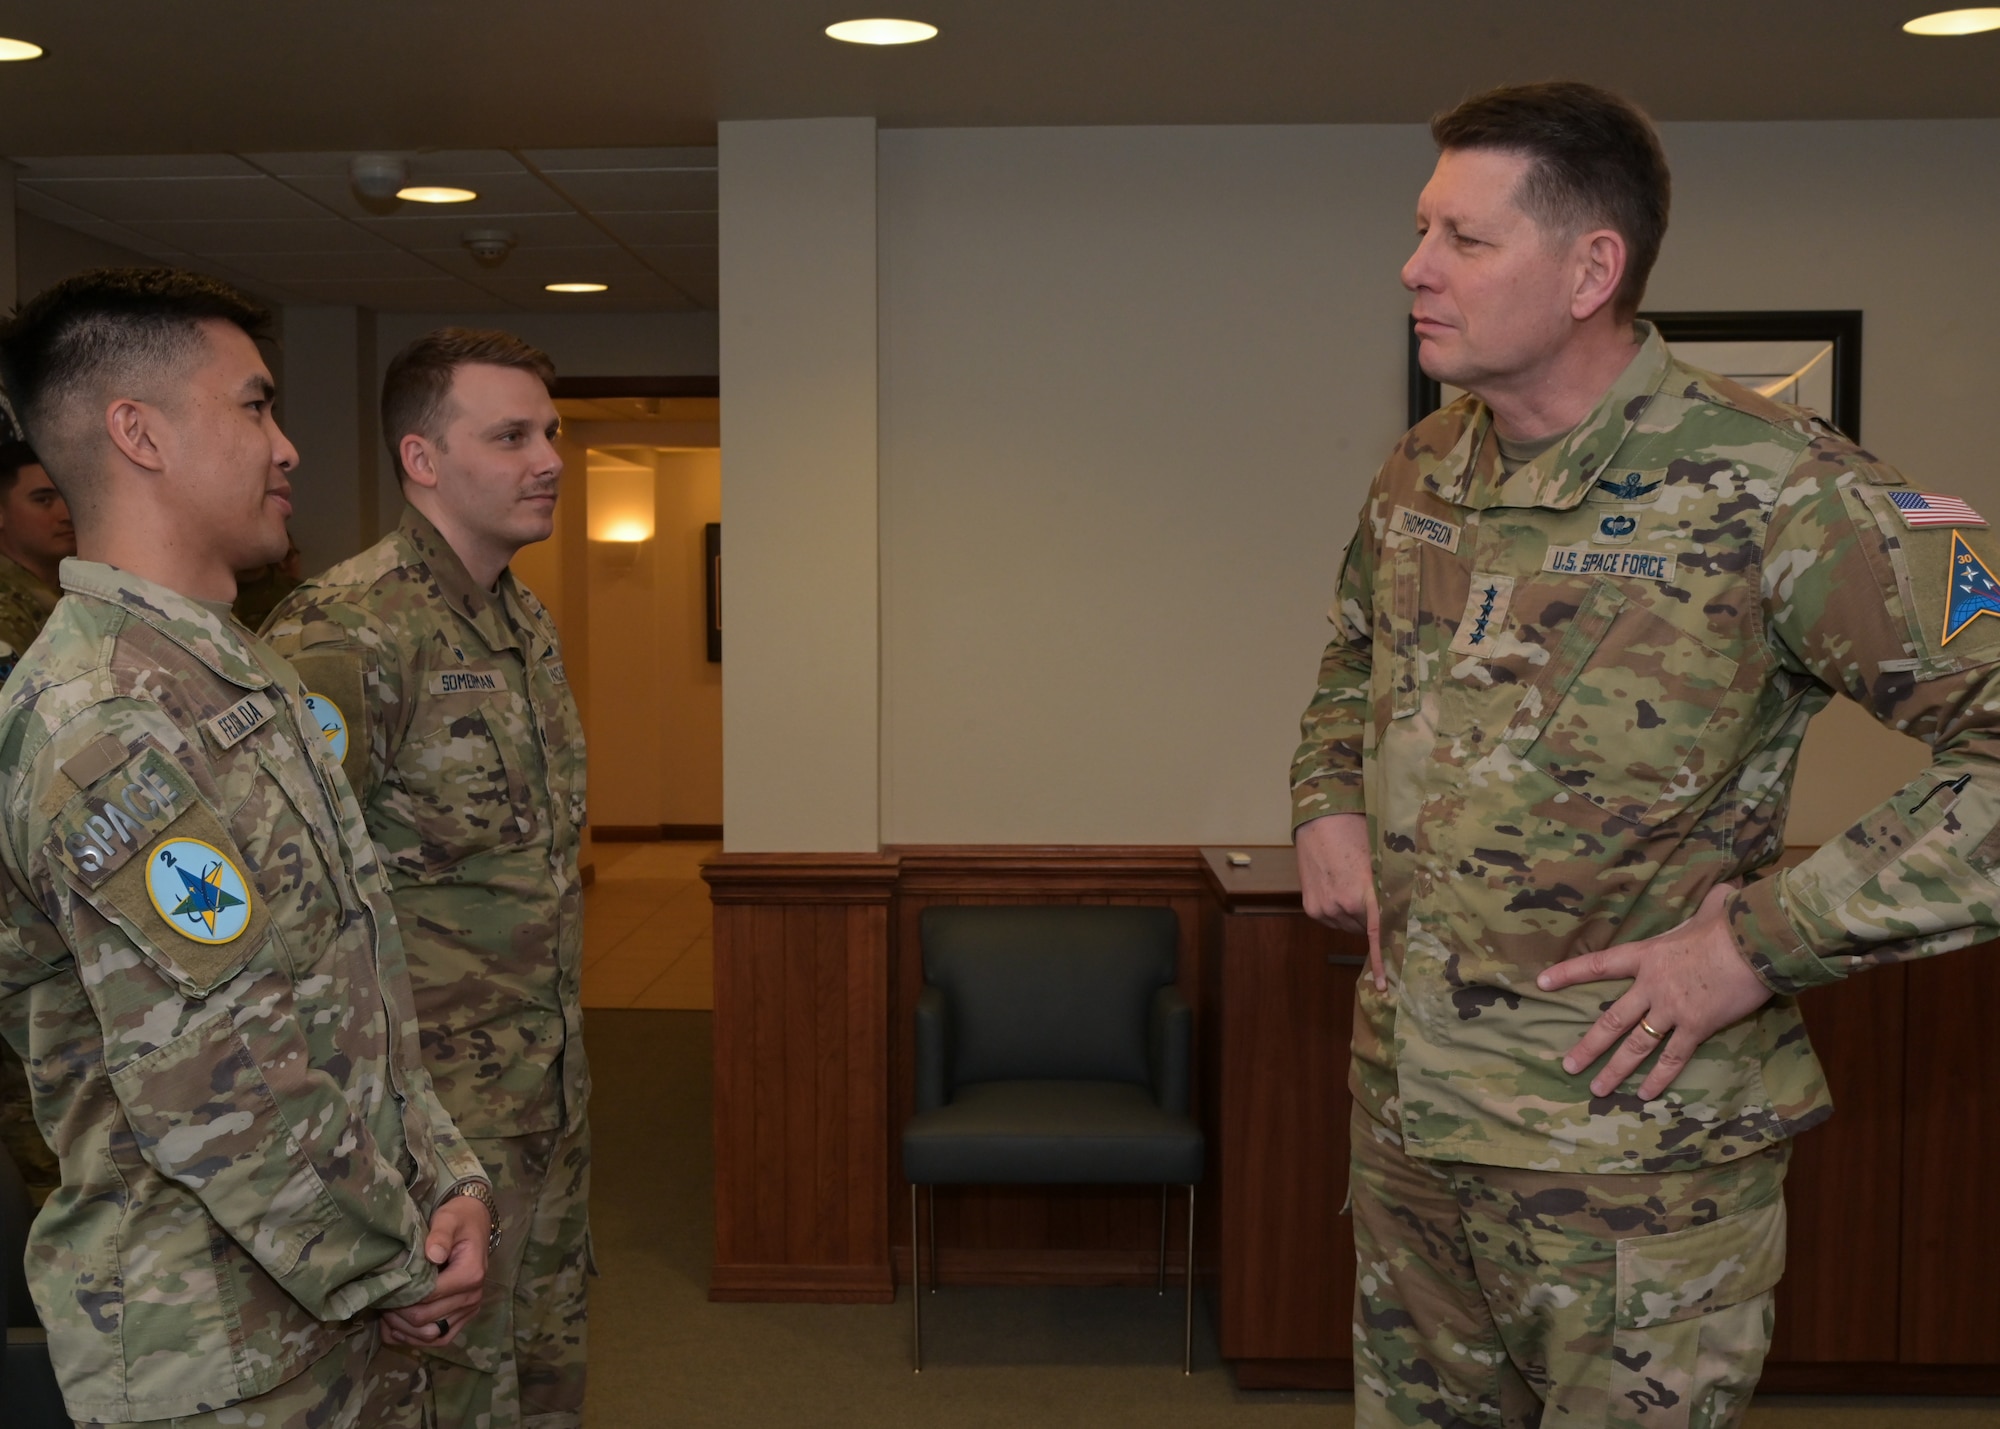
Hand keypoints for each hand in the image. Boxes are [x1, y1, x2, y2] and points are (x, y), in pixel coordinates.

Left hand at [381, 1194, 491, 1347]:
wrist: (475, 1223)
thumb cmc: (459, 1220)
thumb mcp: (449, 1218)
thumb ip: (441, 1234)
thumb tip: (433, 1254)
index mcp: (470, 1274)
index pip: (428, 1297)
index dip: (402, 1297)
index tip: (384, 1288)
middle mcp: (473, 1297)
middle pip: (426, 1320)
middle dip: (398, 1315)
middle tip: (380, 1301)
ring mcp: (469, 1310)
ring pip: (431, 1336)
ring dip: (404, 1330)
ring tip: (386, 1315)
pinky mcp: (464, 1317)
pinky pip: (440, 1339)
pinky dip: (416, 1338)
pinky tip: (397, 1329)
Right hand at [1295, 813, 1384, 989]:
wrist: (1319, 822)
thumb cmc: (1355, 834)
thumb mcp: (1378, 861)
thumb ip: (1388, 889)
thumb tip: (1404, 912)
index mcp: (1364, 895)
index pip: (1377, 936)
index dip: (1381, 961)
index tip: (1383, 986)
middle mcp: (1342, 907)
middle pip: (1364, 929)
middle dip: (1371, 918)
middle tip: (1373, 896)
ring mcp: (1324, 909)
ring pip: (1347, 925)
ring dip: (1354, 915)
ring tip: (1352, 886)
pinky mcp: (1311, 907)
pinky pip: (1332, 919)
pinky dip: (1339, 911)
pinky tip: (1338, 888)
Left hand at [1535, 884, 1773, 1099]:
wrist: (1755, 943)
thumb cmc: (1732, 922)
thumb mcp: (1713, 907)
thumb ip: (1710, 904)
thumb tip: (1726, 892)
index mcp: (1647, 954)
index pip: (1598, 964)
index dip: (1568, 974)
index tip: (1541, 983)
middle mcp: (1651, 985)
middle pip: (1611, 1020)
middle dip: (1588, 1046)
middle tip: (1568, 1065)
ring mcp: (1671, 1009)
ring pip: (1636, 1046)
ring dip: (1615, 1070)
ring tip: (1597, 1089)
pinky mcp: (1696, 1027)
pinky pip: (1672, 1058)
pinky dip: (1659, 1078)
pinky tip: (1646, 1095)